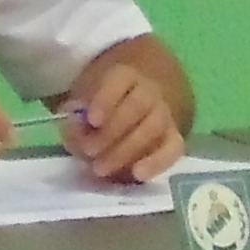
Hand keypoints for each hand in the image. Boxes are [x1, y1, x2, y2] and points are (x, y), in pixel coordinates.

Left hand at [58, 59, 184, 182]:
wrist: (133, 99)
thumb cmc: (99, 101)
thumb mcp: (81, 100)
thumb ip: (75, 115)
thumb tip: (77, 130)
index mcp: (124, 74)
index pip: (119, 80)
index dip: (106, 99)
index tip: (91, 119)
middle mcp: (149, 91)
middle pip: (137, 107)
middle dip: (111, 132)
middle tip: (89, 151)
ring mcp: (165, 114)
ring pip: (153, 128)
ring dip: (126, 150)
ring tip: (101, 168)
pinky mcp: (174, 137)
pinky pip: (173, 149)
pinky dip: (157, 162)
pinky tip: (138, 175)